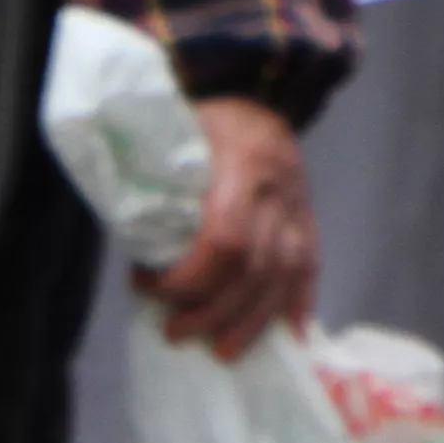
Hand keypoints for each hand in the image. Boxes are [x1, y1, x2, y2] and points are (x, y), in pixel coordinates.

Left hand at [138, 95, 317, 360]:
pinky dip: (301, 300)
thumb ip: (157, 180)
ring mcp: (300, 202)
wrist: (259, 93)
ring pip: (285, 273)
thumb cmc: (204, 119)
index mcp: (242, 163)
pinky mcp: (308, 215)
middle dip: (212, 309)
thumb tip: (132, 239)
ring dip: (252, 319)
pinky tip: (290, 333)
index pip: (225, 238)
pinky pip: (311, 262)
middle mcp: (278, 187)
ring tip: (221, 349)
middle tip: (174, 331)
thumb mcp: (175, 135)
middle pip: (254, 266)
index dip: (187, 276)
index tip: (147, 283)